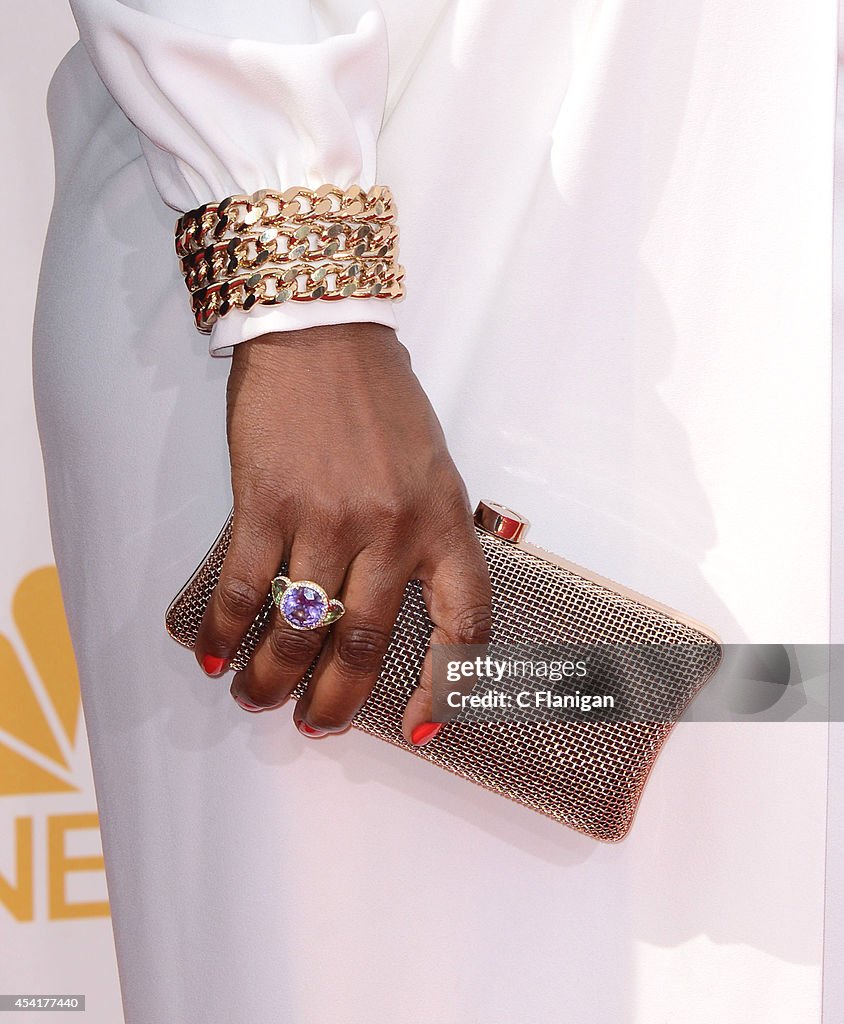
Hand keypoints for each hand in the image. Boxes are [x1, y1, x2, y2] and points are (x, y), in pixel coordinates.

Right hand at [193, 322, 491, 743]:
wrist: (323, 333)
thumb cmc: (380, 399)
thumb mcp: (433, 467)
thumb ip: (427, 535)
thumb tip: (403, 603)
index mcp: (441, 521)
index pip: (463, 623)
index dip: (449, 686)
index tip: (426, 721)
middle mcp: (390, 529)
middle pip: (364, 645)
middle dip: (336, 701)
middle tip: (316, 725)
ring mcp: (326, 519)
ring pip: (299, 629)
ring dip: (272, 678)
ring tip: (258, 698)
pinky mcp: (266, 504)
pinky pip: (245, 589)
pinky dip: (224, 631)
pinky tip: (213, 653)